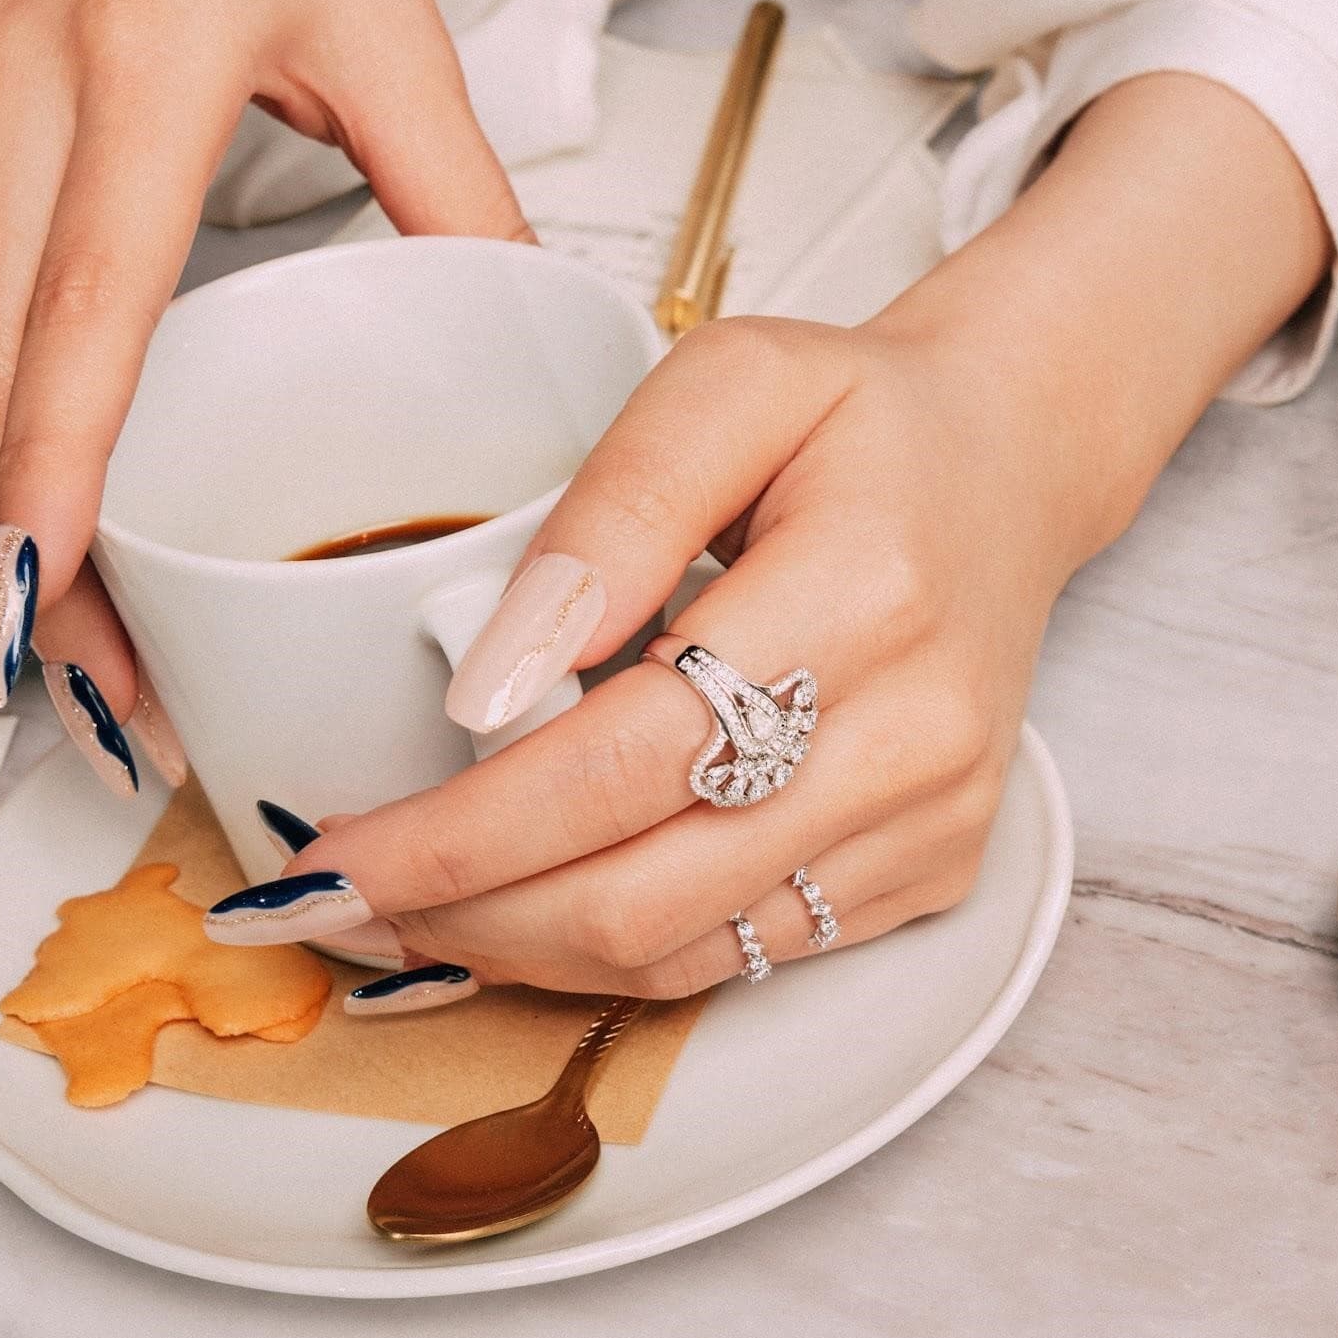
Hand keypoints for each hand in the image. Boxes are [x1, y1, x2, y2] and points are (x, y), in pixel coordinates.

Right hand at [0, 0, 524, 788]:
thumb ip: (458, 186)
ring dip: (19, 508)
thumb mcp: (389, 20)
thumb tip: (527, 333)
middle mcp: (35, 106)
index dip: (57, 475)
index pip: (77, 310)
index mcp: (138, 77)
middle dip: (30, 551)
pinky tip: (71, 515)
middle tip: (87, 695)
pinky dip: (22, 429)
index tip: (49, 607)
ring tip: (82, 651)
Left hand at [228, 310, 1052, 993]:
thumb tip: (494, 680)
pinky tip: (537, 905)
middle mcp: (915, 737)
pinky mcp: (935, 870)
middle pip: (645, 895)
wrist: (1007, 472)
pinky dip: (619, 950)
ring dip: (523, 952)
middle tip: (338, 898)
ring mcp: (933, 820)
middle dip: (464, 916)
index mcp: (865, 596)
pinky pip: (746, 956)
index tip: (330, 852)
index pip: (625, 762)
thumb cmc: (859, 419)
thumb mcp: (727, 382)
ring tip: (413, 908)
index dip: (460, 832)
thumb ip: (609, 517)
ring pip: (687, 954)